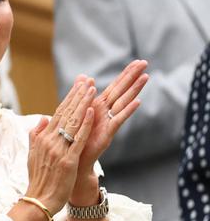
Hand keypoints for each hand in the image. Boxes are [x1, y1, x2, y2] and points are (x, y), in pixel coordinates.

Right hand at [24, 77, 96, 212]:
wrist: (39, 201)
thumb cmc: (38, 180)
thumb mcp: (33, 155)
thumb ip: (37, 136)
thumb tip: (43, 118)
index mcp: (42, 139)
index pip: (57, 113)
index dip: (69, 98)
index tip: (78, 85)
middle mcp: (49, 141)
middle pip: (65, 114)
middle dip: (77, 96)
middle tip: (88, 80)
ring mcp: (58, 150)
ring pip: (72, 123)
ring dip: (82, 104)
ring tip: (92, 89)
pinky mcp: (67, 161)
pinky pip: (78, 139)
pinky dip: (85, 124)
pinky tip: (92, 112)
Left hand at [77, 60, 147, 177]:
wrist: (74, 160)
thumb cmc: (76, 137)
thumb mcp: (77, 112)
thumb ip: (82, 93)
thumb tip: (84, 76)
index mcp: (98, 105)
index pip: (115, 86)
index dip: (125, 74)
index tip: (137, 61)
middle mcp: (106, 111)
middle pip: (121, 90)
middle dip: (132, 76)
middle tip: (145, 62)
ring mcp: (108, 121)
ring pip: (122, 102)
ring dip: (134, 89)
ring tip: (146, 77)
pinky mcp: (108, 132)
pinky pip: (118, 119)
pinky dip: (127, 111)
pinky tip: (137, 101)